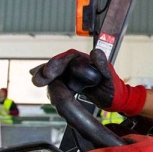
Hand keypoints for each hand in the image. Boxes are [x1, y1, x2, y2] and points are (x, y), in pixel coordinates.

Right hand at [30, 48, 145, 115]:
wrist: (115, 100)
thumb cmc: (114, 88)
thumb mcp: (109, 77)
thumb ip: (102, 65)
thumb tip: (95, 51)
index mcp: (86, 60)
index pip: (68, 57)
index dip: (56, 63)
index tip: (49, 72)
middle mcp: (78, 65)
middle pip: (58, 64)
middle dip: (46, 71)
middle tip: (37, 80)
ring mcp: (73, 74)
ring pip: (55, 74)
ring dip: (45, 78)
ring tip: (37, 82)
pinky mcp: (70, 84)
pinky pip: (57, 83)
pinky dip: (50, 85)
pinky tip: (42, 86)